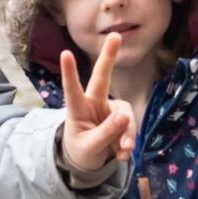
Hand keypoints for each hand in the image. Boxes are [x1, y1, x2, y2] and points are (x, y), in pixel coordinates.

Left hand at [58, 34, 134, 182]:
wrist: (91, 163)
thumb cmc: (82, 150)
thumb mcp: (90, 148)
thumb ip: (105, 133)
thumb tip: (124, 117)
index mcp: (78, 109)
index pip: (72, 90)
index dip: (69, 73)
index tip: (65, 53)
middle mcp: (94, 103)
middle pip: (102, 77)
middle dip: (109, 56)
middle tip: (115, 35)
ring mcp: (110, 109)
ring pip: (125, 113)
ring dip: (128, 132)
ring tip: (125, 150)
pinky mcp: (122, 119)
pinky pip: (131, 126)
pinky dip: (130, 141)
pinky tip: (124, 154)